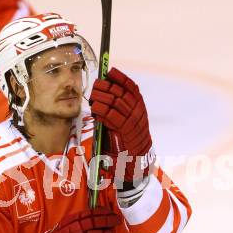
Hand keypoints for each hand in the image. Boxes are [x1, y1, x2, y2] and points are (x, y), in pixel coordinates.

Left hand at [90, 67, 155, 186]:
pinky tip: (95, 110)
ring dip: (101, 98)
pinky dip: (101, 111)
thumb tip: (102, 93)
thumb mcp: (125, 120)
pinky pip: (111, 116)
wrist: (135, 160)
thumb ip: (118, 108)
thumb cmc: (126, 139)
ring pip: (115, 102)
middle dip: (105, 87)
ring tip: (92, 99)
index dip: (120, 78)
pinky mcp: (124, 131)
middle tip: (95, 88)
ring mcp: (132, 121)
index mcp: (139, 107)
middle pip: (120, 92)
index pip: (131, 87)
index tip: (110, 72)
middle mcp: (137, 112)